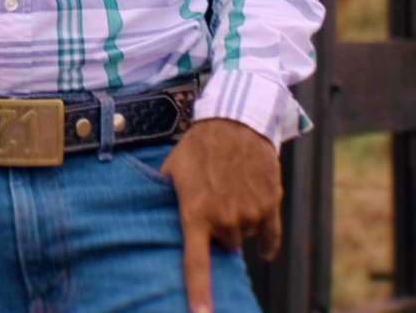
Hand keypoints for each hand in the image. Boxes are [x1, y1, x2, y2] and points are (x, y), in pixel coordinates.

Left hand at [160, 118, 281, 312]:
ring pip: (244, 236)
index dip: (199, 293)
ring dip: (238, 224)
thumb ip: (165, 194)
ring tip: (230, 192)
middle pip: (224, 245)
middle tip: (214, 203)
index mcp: (196, 213)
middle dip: (219, 230)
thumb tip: (145, 207)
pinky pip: (270, 238)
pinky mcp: (270, 207)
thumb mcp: (173, 167)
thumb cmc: (199, 145)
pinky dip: (266, 243)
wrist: (235, 123)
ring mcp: (250, 214)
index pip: (195, 262)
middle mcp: (224, 219)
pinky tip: (263, 249)